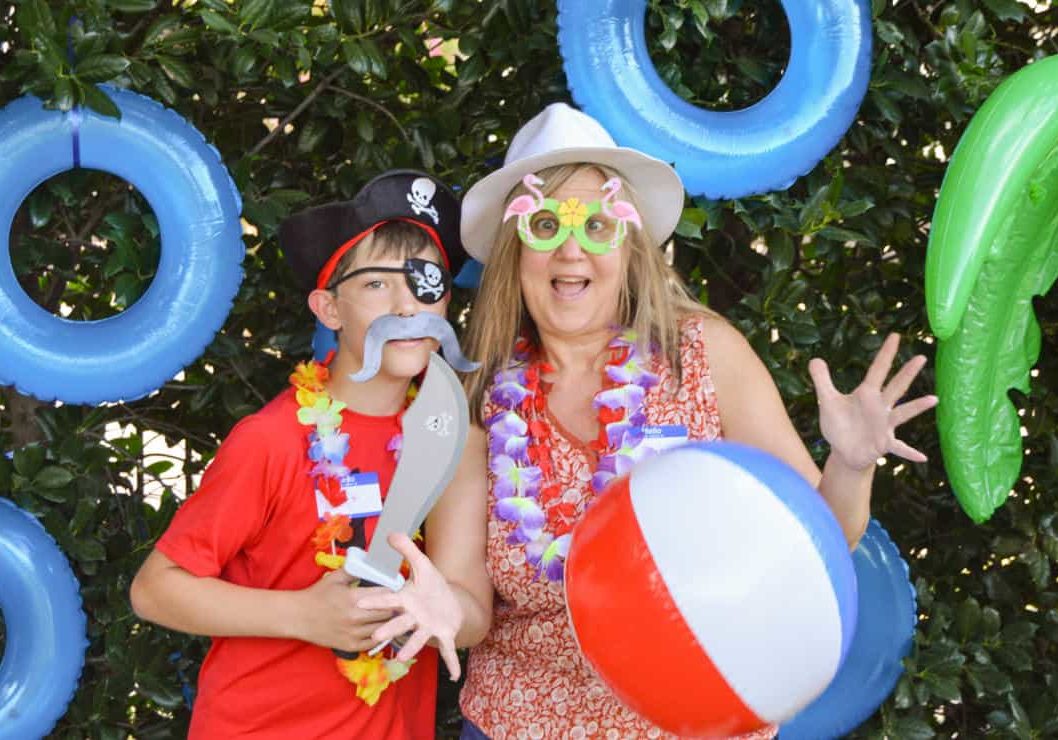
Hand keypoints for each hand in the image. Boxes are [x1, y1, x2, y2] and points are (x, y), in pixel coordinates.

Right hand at [295, 569, 394, 652]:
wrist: (298, 616)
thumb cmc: (317, 595)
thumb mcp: (336, 578)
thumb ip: (356, 569)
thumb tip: (373, 563)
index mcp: (354, 598)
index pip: (385, 594)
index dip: (393, 590)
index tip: (396, 587)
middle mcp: (355, 617)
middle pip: (388, 612)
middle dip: (394, 606)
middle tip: (398, 601)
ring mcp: (353, 634)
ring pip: (383, 628)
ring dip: (388, 621)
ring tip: (392, 614)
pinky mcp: (350, 646)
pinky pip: (373, 642)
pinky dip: (379, 635)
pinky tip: (380, 628)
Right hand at [357, 532, 462, 680]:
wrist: (449, 601)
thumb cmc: (431, 585)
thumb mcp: (421, 564)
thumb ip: (407, 549)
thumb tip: (391, 532)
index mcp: (406, 600)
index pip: (387, 599)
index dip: (375, 600)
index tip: (358, 602)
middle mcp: (414, 616)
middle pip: (398, 623)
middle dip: (388, 629)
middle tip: (376, 637)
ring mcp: (427, 628)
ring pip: (417, 638)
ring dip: (411, 647)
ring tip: (402, 657)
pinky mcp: (443, 635)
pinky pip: (447, 650)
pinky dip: (451, 662)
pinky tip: (455, 675)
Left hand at [808, 333, 937, 471]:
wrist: (843, 450)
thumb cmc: (839, 423)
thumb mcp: (827, 401)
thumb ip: (822, 380)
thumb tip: (815, 358)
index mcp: (866, 394)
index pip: (878, 370)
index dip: (885, 353)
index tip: (895, 335)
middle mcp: (880, 407)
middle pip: (896, 386)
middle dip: (907, 373)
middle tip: (921, 357)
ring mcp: (884, 425)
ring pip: (903, 413)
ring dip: (917, 407)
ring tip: (933, 399)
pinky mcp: (884, 443)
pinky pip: (899, 448)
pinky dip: (910, 452)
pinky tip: (922, 458)